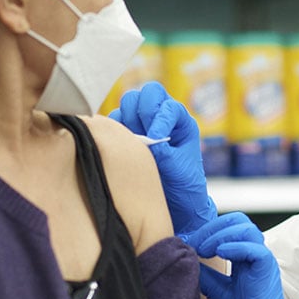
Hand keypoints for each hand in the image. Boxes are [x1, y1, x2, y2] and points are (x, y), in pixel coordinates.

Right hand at [109, 82, 216, 235]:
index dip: (160, 118)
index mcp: (181, 122)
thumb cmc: (184, 186)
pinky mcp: (126, 134)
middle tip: (143, 133)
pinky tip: (121, 146)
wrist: (175, 205)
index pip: (168, 106)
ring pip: (129, 102)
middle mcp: (162, 117)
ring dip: (128, 117)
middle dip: (143, 109)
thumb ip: (164, 153)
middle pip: (148, 93)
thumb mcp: (179, 170)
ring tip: (133, 140)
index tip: (156, 138)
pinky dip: (114, 129)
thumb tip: (146, 140)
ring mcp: (142, 124)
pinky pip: (114, 120)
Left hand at [184, 213, 298, 298]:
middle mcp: (255, 252)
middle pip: (238, 221)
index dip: (209, 229)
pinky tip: (219, 253)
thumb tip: (187, 258)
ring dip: (222, 235)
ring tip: (205, 249)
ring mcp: (262, 258)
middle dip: (213, 228)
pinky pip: (255, 248)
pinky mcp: (267, 268)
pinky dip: (236, 246)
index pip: (229, 226)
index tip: (190, 242)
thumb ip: (206, 273)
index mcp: (244, 254)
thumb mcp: (217, 288)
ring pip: (247, 229)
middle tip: (196, 243)